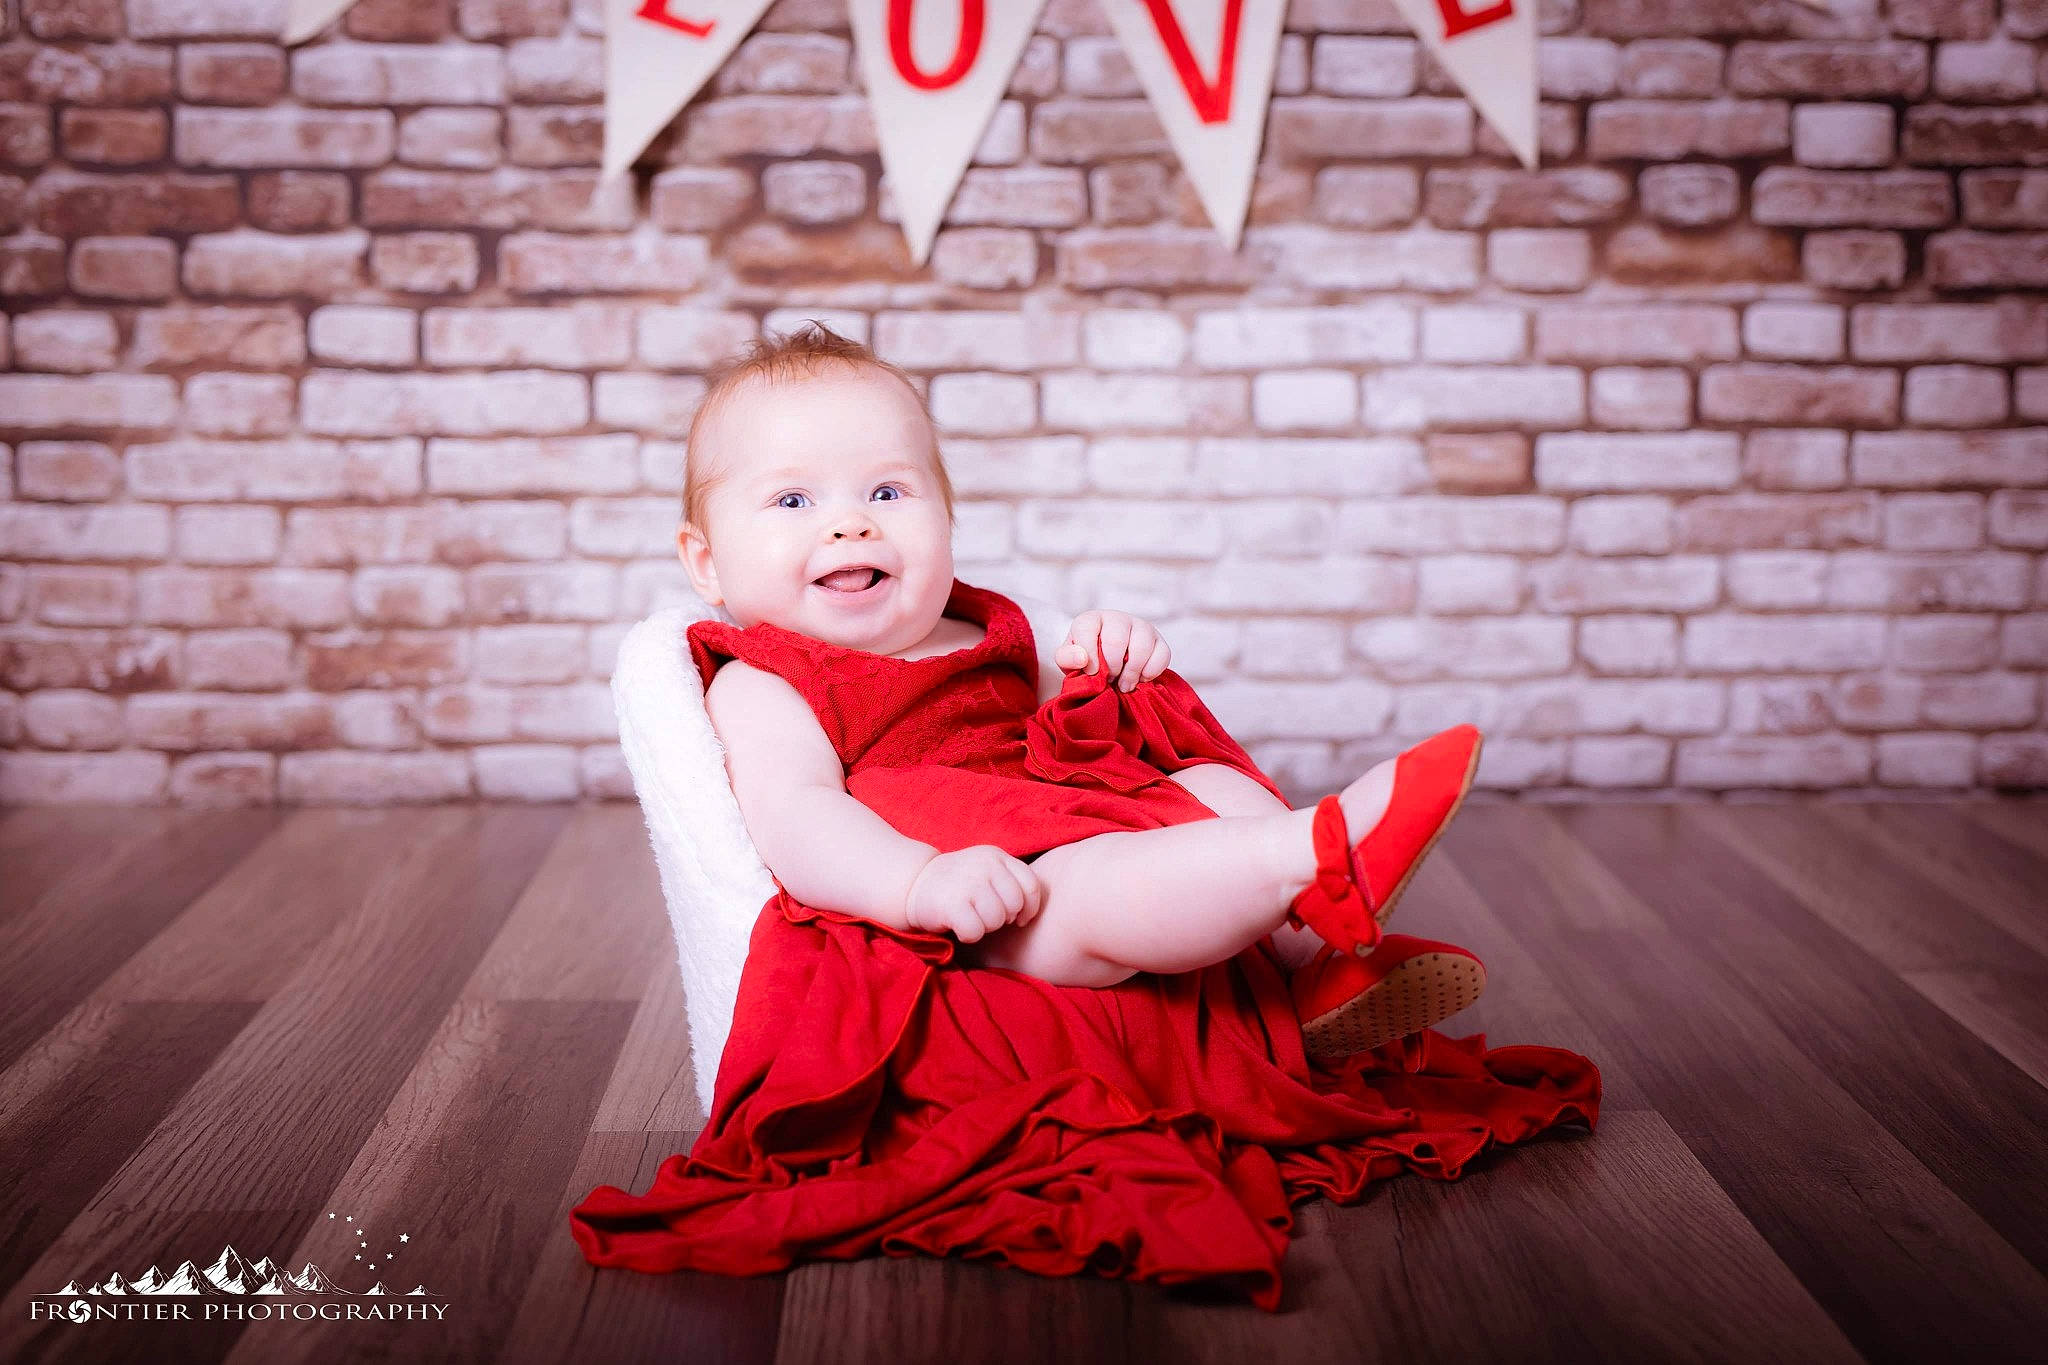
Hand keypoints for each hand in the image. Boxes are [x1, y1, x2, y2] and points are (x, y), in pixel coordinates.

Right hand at [903, 845, 1043, 943]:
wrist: (914, 883)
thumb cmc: (958, 884)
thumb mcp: (986, 870)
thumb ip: (1010, 880)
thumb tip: (1029, 912)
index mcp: (997, 856)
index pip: (1031, 886)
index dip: (1029, 909)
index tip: (1018, 918)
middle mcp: (985, 865)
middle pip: (1015, 906)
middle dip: (1003, 918)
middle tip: (985, 916)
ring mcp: (968, 883)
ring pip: (996, 920)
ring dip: (984, 927)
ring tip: (970, 917)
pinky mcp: (952, 903)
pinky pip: (975, 931)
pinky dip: (968, 935)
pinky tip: (958, 926)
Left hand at [1053, 610, 1169, 692]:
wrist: (1109, 668)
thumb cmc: (1087, 662)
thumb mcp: (1068, 661)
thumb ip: (1066, 658)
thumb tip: (1082, 659)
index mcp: (1091, 620)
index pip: (1086, 629)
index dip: (1089, 655)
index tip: (1091, 672)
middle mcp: (1117, 618)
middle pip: (1116, 640)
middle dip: (1112, 667)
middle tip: (1109, 681)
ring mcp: (1141, 627)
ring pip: (1142, 646)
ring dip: (1131, 673)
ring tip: (1123, 686)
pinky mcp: (1159, 641)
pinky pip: (1162, 655)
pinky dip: (1150, 673)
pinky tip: (1139, 679)